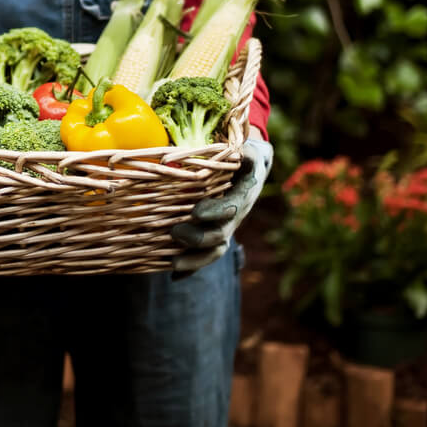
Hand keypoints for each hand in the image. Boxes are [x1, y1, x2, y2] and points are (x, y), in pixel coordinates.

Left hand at [169, 133, 272, 276]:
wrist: (254, 168)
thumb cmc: (246, 155)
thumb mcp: (251, 150)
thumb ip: (247, 153)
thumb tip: (242, 152)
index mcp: (244, 195)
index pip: (231, 209)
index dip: (215, 213)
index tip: (195, 212)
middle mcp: (235, 216)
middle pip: (220, 235)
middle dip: (198, 238)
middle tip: (174, 233)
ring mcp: (226, 227)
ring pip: (213, 250)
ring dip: (194, 260)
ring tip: (172, 263)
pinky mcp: (215, 232)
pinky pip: (205, 254)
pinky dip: (192, 268)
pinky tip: (175, 276)